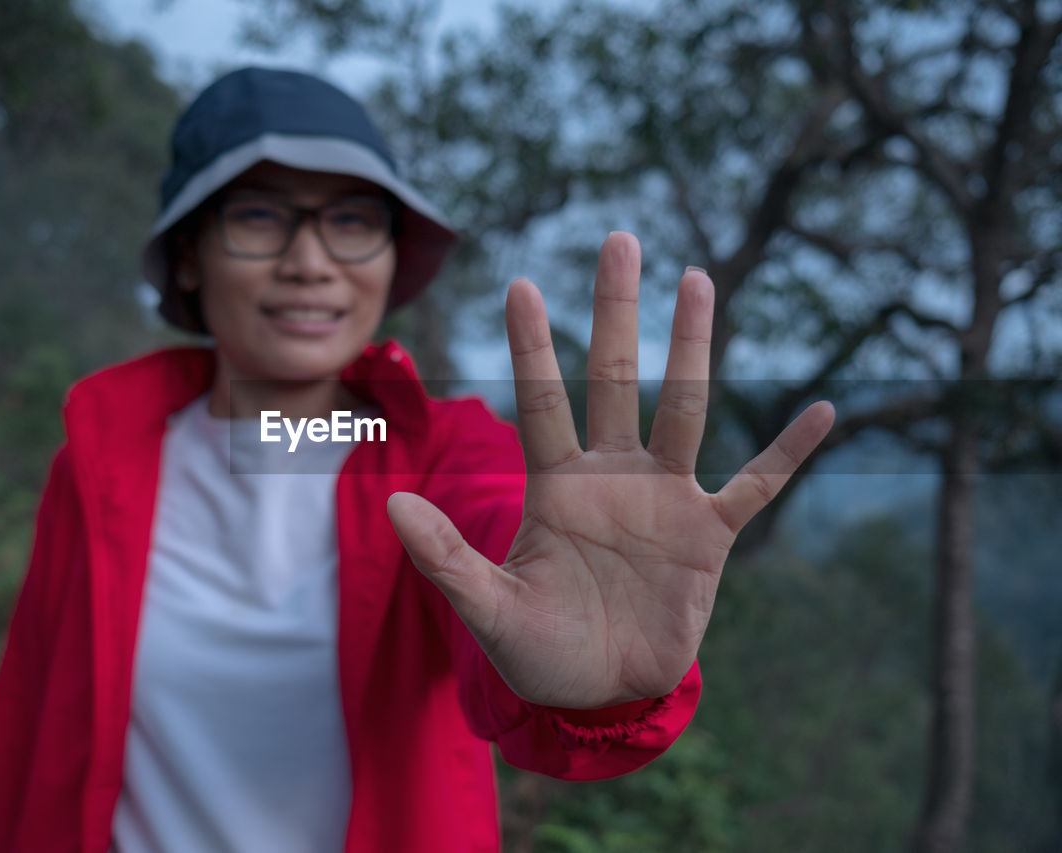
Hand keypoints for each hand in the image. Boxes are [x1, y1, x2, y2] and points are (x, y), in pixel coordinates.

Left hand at [387, 232, 834, 708]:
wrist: (601, 695)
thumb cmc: (539, 648)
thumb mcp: (488, 608)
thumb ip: (446, 558)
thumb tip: (393, 503)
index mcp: (556, 485)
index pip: (541, 401)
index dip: (532, 347)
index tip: (521, 285)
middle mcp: (612, 475)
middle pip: (616, 379)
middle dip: (616, 313)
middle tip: (619, 241)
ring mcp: (664, 499)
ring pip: (683, 408)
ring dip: (693, 347)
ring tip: (697, 280)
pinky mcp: (709, 535)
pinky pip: (755, 484)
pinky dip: (788, 452)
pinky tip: (824, 410)